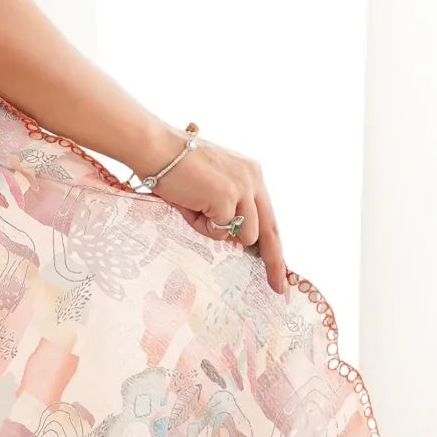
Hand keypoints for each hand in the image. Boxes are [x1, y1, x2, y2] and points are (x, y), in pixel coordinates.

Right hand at [148, 136, 288, 294]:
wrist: (156, 149)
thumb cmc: (174, 170)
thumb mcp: (211, 187)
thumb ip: (229, 209)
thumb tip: (238, 242)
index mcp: (252, 174)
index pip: (269, 216)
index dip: (275, 245)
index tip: (280, 269)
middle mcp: (254, 179)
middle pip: (271, 230)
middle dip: (274, 262)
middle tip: (278, 288)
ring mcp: (242, 188)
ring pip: (244, 235)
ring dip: (217, 231)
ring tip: (194, 209)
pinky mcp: (227, 197)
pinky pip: (219, 231)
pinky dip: (201, 225)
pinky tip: (189, 204)